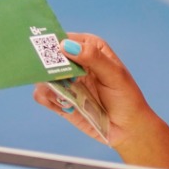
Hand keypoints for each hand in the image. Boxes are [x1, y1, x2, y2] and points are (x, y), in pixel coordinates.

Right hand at [31, 34, 156, 149]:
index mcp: (89, 48)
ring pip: (41, 76)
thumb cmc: (127, 98)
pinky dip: (48, 99)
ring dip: (47, 85)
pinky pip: (42, 95)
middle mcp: (74, 63)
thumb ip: (93, 58)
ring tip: (64, 95)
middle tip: (50, 75)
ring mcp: (65, 81)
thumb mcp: (114, 75)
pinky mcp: (59, 100)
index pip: (65, 39)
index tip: (46, 52)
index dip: (52, 43)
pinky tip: (64, 105)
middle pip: (48, 57)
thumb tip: (66, 46)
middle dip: (43, 65)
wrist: (127, 129)